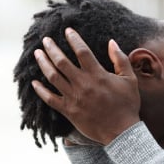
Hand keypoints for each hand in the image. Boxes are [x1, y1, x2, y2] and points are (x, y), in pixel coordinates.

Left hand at [31, 28, 140, 145]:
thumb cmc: (127, 105)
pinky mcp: (68, 111)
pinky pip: (50, 99)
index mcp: (97, 74)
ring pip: (53, 77)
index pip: (82, 51)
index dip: (73, 39)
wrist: (121, 132)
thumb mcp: (130, 80)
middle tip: (45, 40)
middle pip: (62, 62)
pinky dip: (40, 90)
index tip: (67, 31)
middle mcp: (83, 84)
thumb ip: (120, 59)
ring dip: (43, 63)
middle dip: (52, 48)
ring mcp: (73, 98)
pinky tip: (34, 82)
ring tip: (37, 54)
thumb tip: (112, 42)